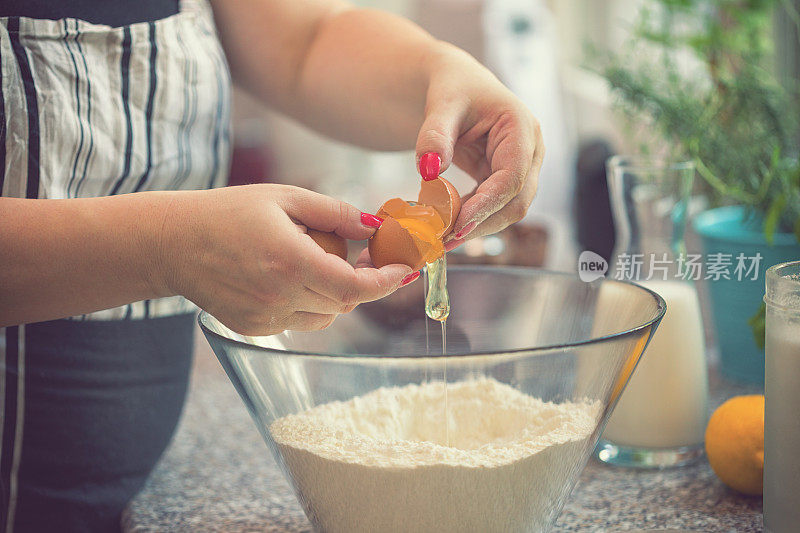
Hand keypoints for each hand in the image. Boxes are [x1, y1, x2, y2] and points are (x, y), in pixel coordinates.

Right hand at [158, 184, 412, 335]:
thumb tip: (375, 225)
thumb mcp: (284, 198)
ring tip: (313, 259)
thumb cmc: (227, 213)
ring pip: (326, 315)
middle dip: (363, 280)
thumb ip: (335, 213)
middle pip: (345, 302)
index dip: (386, 282)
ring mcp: (265, 318)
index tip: (403, 269)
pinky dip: (309, 301)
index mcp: (289, 262)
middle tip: (365, 253)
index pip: (354, 287)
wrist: (172, 243)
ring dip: (336, 292)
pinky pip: (300, 320)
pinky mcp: (255, 328)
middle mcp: (279, 297)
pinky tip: (288, 274)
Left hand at [415, 47, 544, 248]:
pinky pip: (495, 206)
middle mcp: (530, 151)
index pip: (512, 177)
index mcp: (522, 128)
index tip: (459, 224)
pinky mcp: (506, 179)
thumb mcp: (442, 104)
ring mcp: (521, 168)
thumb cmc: (453, 87)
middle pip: (517, 201)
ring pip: (508, 209)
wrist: (456, 85)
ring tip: (443, 238)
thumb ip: (435, 135)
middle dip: (483, 223)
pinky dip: (473, 218)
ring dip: (478, 226)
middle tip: (446, 240)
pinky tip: (448, 225)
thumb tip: (430, 170)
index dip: (487, 204)